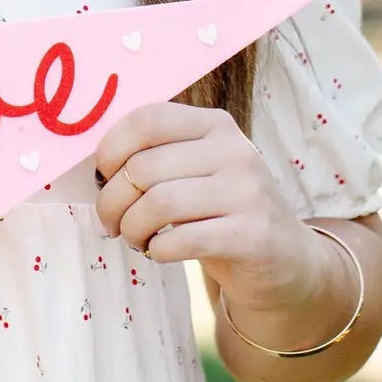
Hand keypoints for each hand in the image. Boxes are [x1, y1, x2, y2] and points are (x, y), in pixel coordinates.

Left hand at [93, 100, 327, 316]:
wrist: (287, 262)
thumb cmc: (223, 213)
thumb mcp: (197, 171)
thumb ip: (157, 157)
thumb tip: (95, 170)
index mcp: (215, 125)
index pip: (147, 119)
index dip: (111, 148)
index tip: (101, 177)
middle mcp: (235, 151)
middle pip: (144, 167)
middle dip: (113, 200)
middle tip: (111, 222)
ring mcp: (248, 193)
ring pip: (159, 203)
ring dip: (132, 227)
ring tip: (134, 238)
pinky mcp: (253, 236)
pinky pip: (182, 239)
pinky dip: (157, 249)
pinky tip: (160, 251)